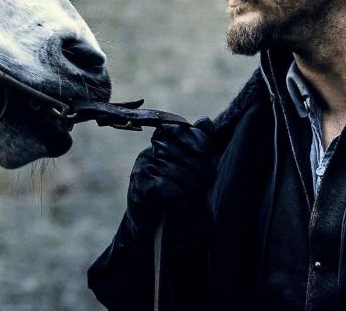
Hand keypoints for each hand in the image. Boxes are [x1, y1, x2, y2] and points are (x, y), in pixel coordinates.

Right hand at [122, 117, 214, 240]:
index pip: (179, 130)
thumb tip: (206, 120)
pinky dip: (177, 196)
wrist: (154, 225)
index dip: (196, 140)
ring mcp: (142, 168)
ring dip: (190, 187)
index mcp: (160, 144)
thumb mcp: (191, 168)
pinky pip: (165, 185)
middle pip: (180, 151)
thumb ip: (198, 144)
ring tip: (194, 198)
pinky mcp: (139, 187)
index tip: (207, 151)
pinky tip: (180, 203)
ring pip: (175, 170)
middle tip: (205, 184)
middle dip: (199, 169)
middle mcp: (149, 152)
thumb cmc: (176, 194)